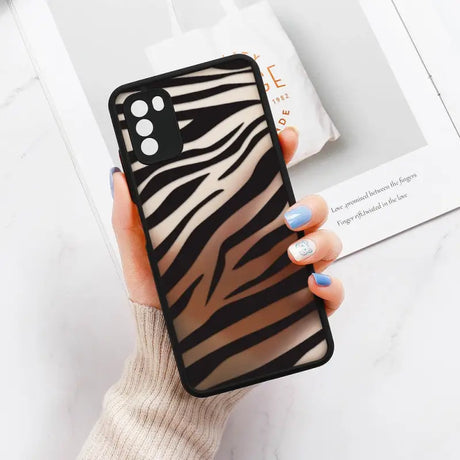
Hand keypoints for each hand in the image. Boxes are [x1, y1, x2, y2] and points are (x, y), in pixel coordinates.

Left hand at [111, 127, 343, 314]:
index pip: (266, 184)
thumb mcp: (140, 256)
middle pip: (308, 211)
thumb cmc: (159, 301)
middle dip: (311, 204)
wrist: (171, 352)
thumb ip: (130, 217)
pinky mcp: (296, 309)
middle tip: (287, 214)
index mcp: (237, 226)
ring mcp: (285, 276)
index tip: (285, 136)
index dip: (281, 156)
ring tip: (294, 253)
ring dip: (321, 242)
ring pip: (325, 244)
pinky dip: (333, 286)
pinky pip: (330, 293)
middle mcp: (266, 246)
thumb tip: (121, 174)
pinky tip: (315, 285)